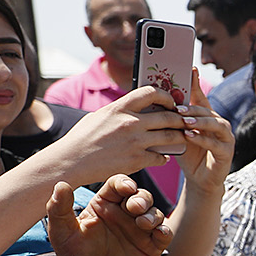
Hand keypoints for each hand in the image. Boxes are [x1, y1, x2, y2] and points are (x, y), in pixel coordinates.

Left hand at [46, 174, 170, 255]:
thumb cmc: (73, 255)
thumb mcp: (62, 231)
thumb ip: (59, 207)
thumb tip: (61, 184)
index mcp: (104, 206)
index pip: (118, 186)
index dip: (125, 183)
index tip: (126, 188)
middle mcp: (124, 215)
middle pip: (141, 196)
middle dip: (142, 198)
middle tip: (135, 207)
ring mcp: (139, 231)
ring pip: (155, 213)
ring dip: (152, 215)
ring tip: (143, 223)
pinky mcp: (151, 247)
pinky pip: (165, 234)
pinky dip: (166, 231)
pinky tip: (159, 233)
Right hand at [59, 85, 188, 180]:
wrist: (70, 162)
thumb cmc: (82, 138)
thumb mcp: (99, 116)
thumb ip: (120, 110)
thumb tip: (136, 106)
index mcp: (119, 108)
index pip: (152, 93)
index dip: (166, 96)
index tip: (171, 102)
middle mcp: (130, 123)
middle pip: (169, 116)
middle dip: (181, 119)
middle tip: (185, 121)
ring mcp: (135, 142)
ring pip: (171, 136)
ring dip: (180, 137)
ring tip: (182, 137)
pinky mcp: (137, 160)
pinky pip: (161, 157)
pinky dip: (165, 157)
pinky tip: (163, 157)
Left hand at [175, 70, 233, 194]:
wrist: (199, 179)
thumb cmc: (188, 154)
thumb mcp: (178, 133)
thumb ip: (172, 118)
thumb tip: (155, 100)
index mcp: (207, 116)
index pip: (201, 97)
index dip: (196, 83)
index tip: (190, 68)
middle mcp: (219, 124)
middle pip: (207, 110)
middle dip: (192, 107)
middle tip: (177, 107)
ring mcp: (226, 138)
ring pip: (215, 124)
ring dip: (199, 121)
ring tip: (184, 121)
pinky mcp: (227, 153)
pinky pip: (216, 144)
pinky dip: (202, 139)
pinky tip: (190, 136)